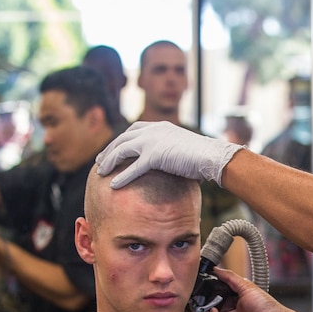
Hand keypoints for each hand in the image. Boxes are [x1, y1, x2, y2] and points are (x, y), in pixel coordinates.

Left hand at [96, 121, 243, 187]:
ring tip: (101, 172)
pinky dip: (122, 176)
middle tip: (100, 161)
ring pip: (123, 150)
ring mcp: (153, 141)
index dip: (121, 140)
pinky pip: (133, 167)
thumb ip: (171, 151)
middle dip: (109, 150)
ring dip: (110, 161)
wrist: (212, 156)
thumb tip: (170, 163)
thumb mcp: (183, 148)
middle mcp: (154, 130)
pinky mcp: (155, 156)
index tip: (113, 149)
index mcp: (160, 126)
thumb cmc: (204, 156)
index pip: (133, 130)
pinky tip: (113, 185)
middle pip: (123, 139)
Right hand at [197, 267, 283, 311]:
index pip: (212, 300)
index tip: (198, 290)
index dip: (205, 296)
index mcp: (231, 304)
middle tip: (195, 300)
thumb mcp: (245, 286)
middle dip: (200, 307)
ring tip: (203, 308)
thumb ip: (229, 277)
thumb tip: (215, 269)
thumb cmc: (265, 305)